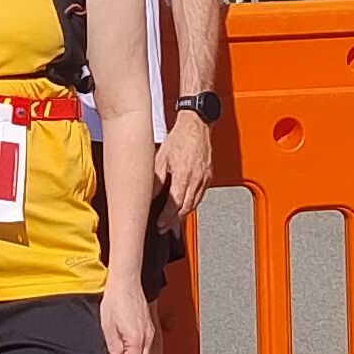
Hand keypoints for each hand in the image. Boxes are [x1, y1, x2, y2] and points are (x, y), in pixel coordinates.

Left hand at [100, 274, 153, 353]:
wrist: (126, 283)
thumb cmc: (116, 301)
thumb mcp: (107, 327)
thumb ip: (112, 346)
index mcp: (137, 339)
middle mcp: (148, 338)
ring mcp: (151, 332)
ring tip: (118, 348)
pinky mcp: (150, 327)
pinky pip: (146, 346)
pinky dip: (136, 349)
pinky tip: (125, 341)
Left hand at [154, 111, 212, 226]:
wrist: (197, 125)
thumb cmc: (180, 137)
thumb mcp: (161, 157)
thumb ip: (155, 178)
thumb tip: (145, 193)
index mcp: (184, 173)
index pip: (176, 202)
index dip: (167, 217)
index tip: (160, 224)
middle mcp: (197, 178)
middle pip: (187, 207)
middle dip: (175, 221)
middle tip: (164, 229)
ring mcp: (205, 178)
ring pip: (195, 203)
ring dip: (183, 215)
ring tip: (172, 224)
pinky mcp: (208, 176)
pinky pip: (200, 195)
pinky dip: (192, 204)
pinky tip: (184, 208)